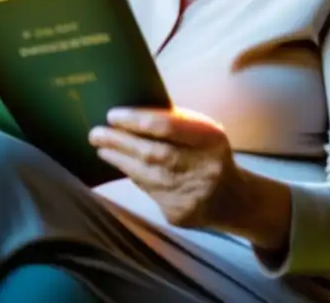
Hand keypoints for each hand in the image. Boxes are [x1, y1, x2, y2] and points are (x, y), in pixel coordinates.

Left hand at [88, 107, 244, 229]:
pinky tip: (124, 167)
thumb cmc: (212, 155)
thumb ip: (177, 123)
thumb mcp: (205, 133)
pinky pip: (149, 192)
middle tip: (96, 133)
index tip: (112, 115)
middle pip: (151, 152)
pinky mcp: (178, 214)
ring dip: (119, 160)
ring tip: (102, 148)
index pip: (167, 126)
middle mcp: (202, 167)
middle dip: (119, 141)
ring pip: (145, 175)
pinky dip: (134, 178)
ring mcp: (190, 194)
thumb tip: (133, 116)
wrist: (233, 198)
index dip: (136, 120)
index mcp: (210, 139)